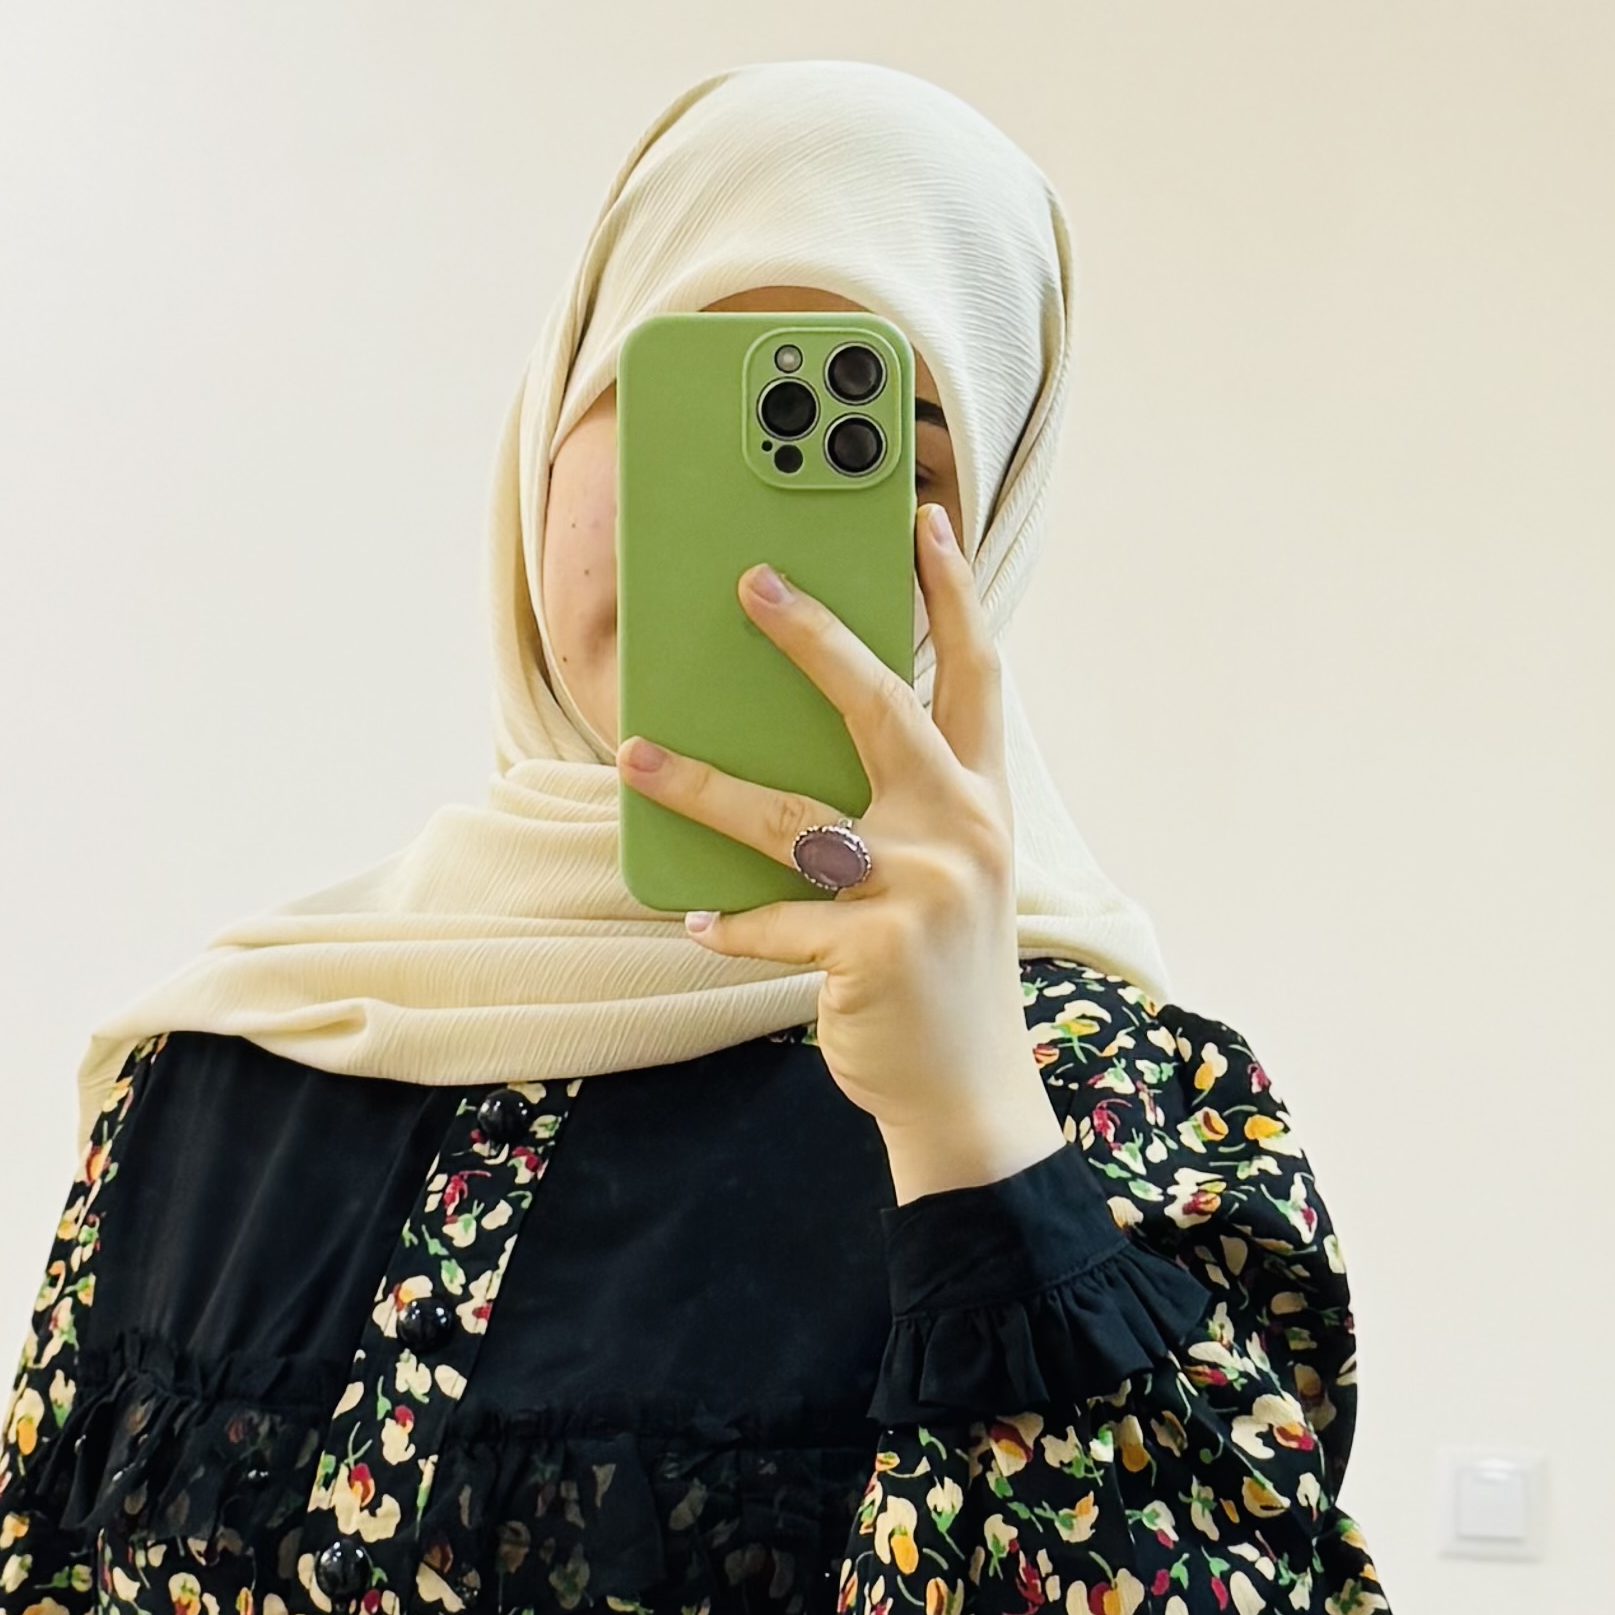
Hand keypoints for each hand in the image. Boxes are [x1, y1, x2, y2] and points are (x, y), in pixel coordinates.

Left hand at [619, 502, 1063, 1206]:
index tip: (924, 522)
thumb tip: (783, 743)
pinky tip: (693, 920)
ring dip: (702, 784)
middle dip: (815, 638)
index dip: (952, 596)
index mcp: (979, 803)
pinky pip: (773, 920)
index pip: (974, 676)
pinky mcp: (876, 948)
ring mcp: (922, 889)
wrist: (966, 1092)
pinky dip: (728, 923)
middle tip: (751, 582)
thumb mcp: (941, 876)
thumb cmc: (937, 973)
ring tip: (635, 756)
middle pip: (882, 707)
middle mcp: (961, 832)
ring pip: (791, 817)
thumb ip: (894, 807)